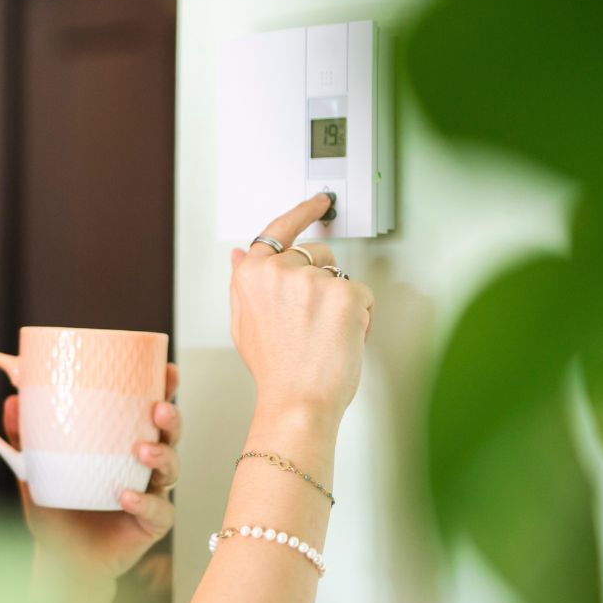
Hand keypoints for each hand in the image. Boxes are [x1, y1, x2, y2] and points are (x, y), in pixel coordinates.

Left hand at [3, 363, 181, 581]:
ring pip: (171, 470)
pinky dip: (144, 501)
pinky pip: (158, 511)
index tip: (166, 370)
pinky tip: (125, 495)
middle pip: (170, 436)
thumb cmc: (55, 510)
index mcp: (123, 444)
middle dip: (170, 419)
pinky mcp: (151, 525)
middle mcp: (145, 466)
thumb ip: (25, 439)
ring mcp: (152, 495)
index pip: (148, 412)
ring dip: (161, 456)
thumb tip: (12, 400)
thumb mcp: (35, 471)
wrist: (61, 561)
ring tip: (141, 450)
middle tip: (158, 410)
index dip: (164, 390)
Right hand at [229, 194, 375, 425]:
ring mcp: (312, 280)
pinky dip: (360, 317)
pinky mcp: (344, 294)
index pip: (278, 229)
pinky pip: (363, 295)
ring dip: (340, 300)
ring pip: (341, 276)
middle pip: (316, 254)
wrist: (297, 401)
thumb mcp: (244, 323)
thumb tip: (239, 253)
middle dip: (321, 280)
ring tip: (323, 334)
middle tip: (313, 321)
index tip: (318, 202)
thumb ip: (242, 282)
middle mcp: (279, 270)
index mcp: (252, 274)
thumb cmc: (275, 369)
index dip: (301, 212)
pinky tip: (341, 338)